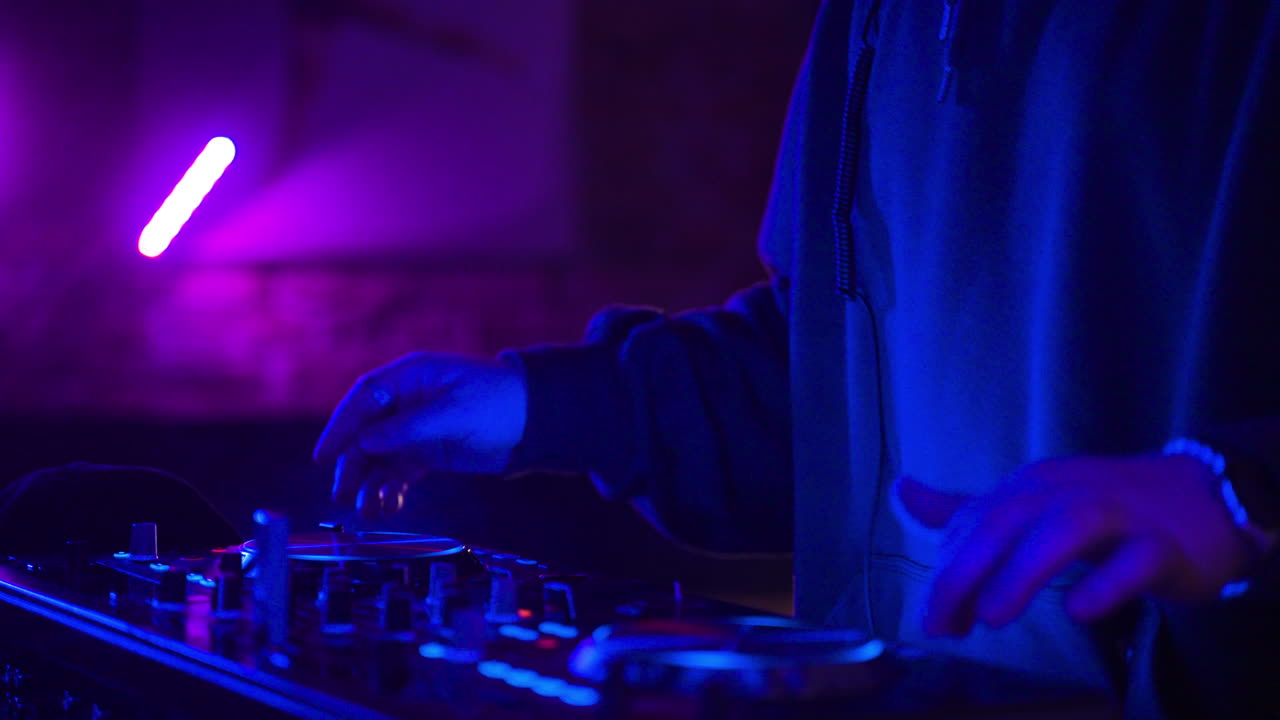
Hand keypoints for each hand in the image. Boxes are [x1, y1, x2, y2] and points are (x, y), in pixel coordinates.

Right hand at [313, 352, 526, 517]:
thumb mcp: (454, 411)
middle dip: (352, 464)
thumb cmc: (500, 400)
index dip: (341, 426)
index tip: (325, 455)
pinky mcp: (427, 453)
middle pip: (366, 432)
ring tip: (366, 509)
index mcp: (411, 376)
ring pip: (379, 458)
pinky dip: (390, 490)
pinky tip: (388, 506)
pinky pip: (399, 473)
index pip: (364, 399)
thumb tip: (364, 441)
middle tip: (341, 494)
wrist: (537, 422)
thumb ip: (409, 427)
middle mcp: (407, 402)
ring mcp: (416, 429)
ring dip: (369, 483)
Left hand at [896, 455, 1255, 636]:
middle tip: (941, 624)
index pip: (975, 522)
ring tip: (992, 617)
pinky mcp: (1164, 544)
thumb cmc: (1104, 509)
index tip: (932, 616)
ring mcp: (1121, 513)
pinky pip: (1135, 560)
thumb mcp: (1030, 504)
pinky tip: (1079, 611)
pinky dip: (1105, 584)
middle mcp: (1068, 491)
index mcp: (1032, 486)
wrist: (1205, 498)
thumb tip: (900, 492)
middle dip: (964, 573)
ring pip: (1065, 530)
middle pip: (1005, 522)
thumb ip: (967, 509)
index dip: (947, 569)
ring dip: (1022, 572)